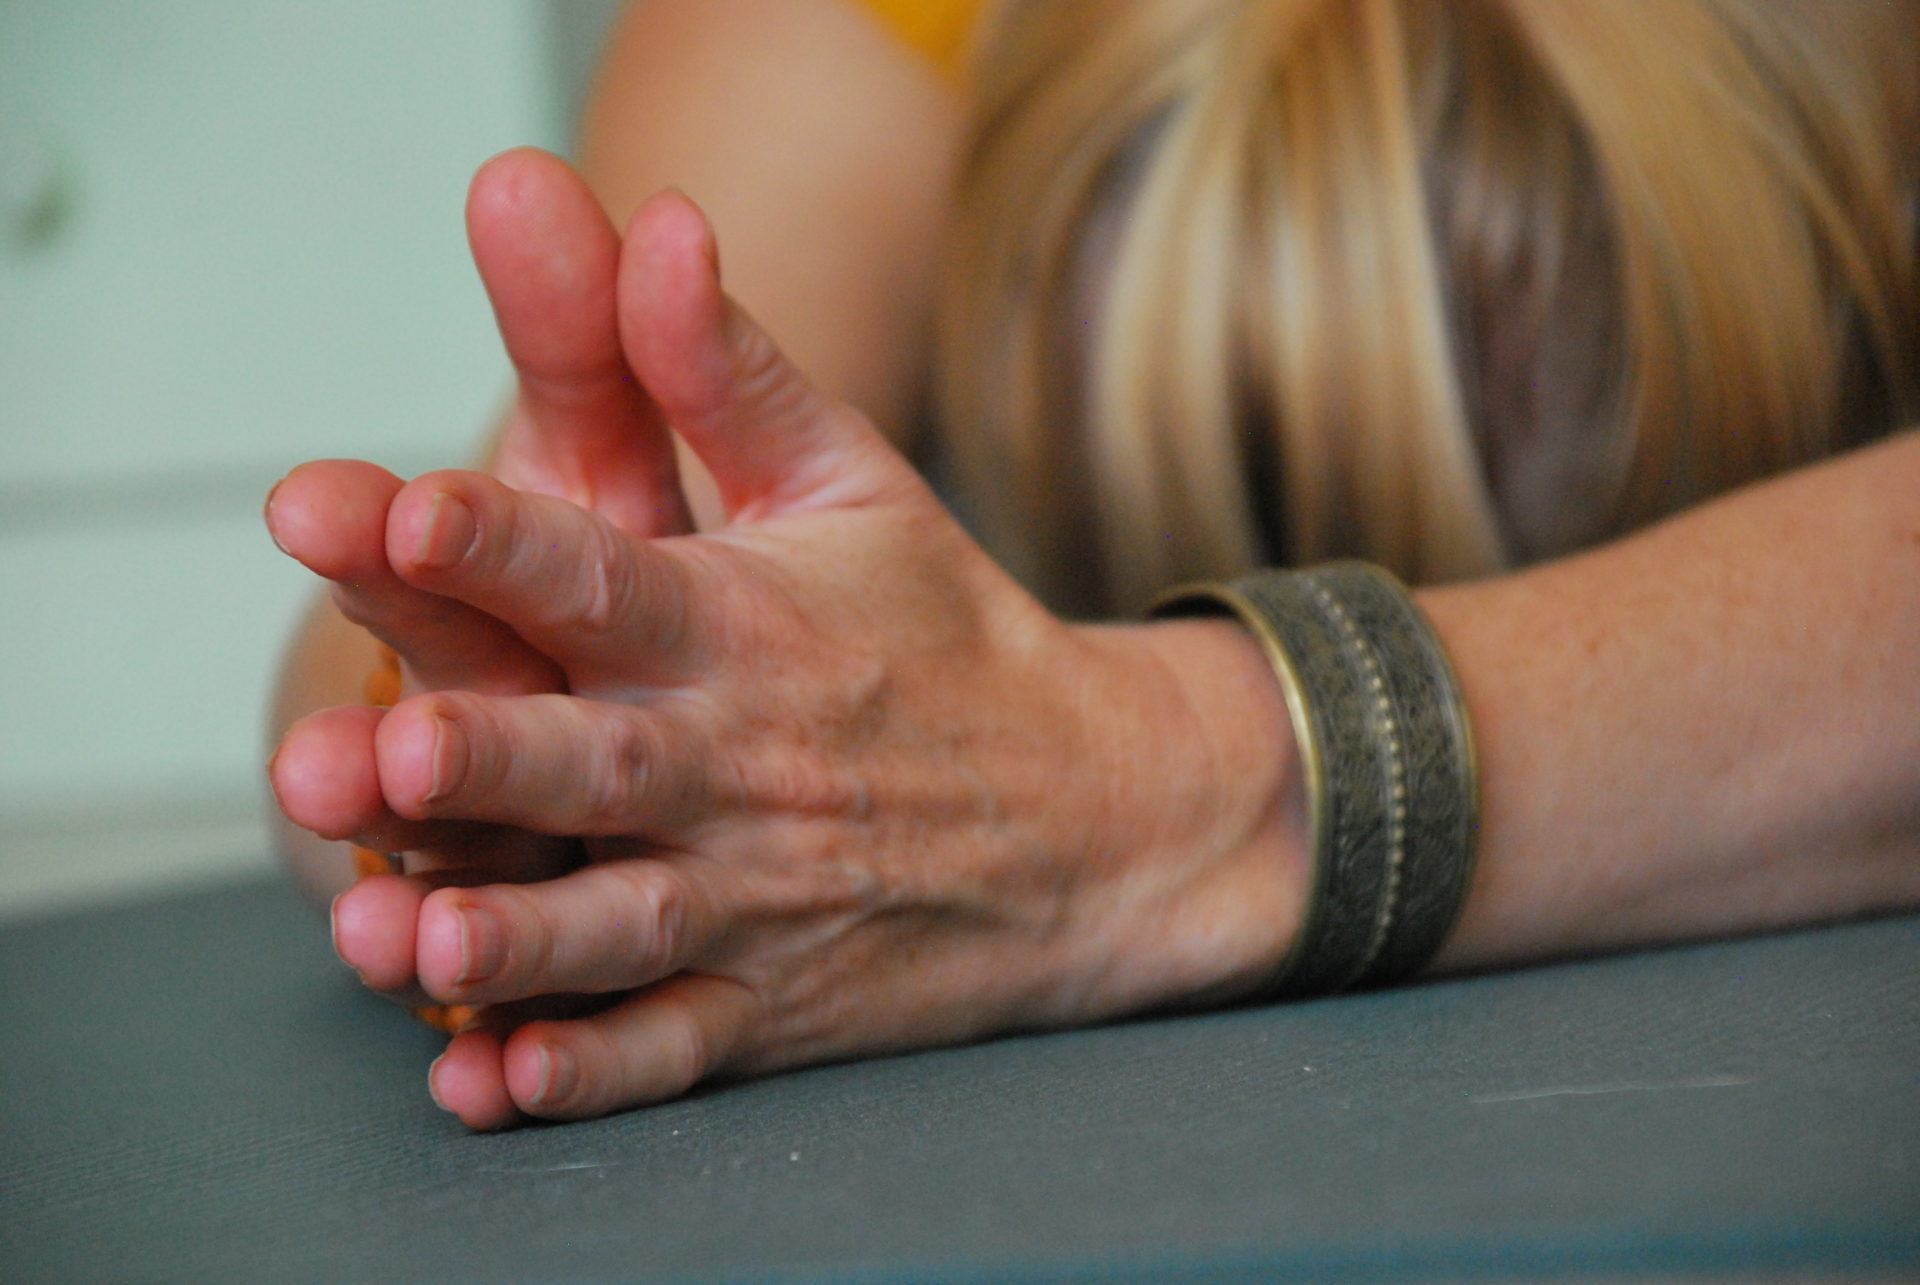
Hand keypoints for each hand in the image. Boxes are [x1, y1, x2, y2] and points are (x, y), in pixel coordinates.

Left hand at [334, 190, 1308, 1127]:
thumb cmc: (950, 638)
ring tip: (415, 946)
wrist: (1101, 818)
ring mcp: (756, 897)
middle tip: (386, 751)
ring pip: (618, 926)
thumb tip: (654, 216)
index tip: (397, 507)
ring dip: (519, 939)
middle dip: (490, 758)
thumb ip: (727, 367)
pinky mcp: (770, 1004)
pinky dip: (591, 1076)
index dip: (504, 538)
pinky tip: (499, 1085)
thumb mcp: (853, 484)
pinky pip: (671, 1053)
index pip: (606, 571)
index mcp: (742, 625)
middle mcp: (736, 763)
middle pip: (592, 762)